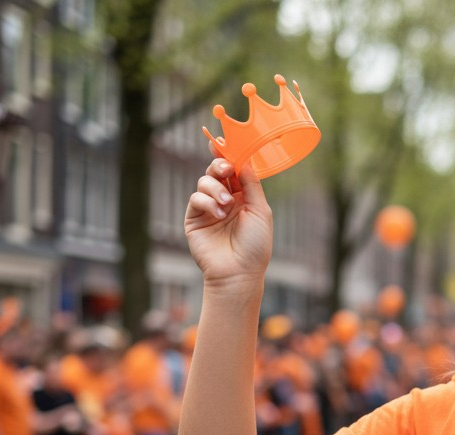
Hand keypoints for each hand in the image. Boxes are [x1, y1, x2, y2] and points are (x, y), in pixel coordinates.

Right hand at [184, 152, 272, 288]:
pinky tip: (218, 214)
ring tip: (226, 204)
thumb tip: (244, 160)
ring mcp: (208, 208)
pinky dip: (206, 201)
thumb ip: (251, 184)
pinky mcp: (194, 218)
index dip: (229, 156)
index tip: (223, 143)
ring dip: (215, 188)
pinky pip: (196, 198)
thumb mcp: (260, 211)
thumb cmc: (255, 245)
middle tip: (225, 168)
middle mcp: (225, 200)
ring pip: (204, 181)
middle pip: (217, 171)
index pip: (235, 171)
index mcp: (244, 197)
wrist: (239, 272)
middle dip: (220, 165)